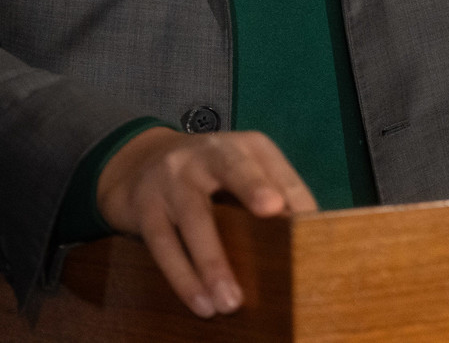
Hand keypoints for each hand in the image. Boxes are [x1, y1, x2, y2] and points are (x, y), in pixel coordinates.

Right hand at [94, 127, 316, 317]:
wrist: (138, 164)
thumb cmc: (207, 177)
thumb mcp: (241, 173)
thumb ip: (274, 194)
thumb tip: (310, 238)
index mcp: (244, 146)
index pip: (274, 166)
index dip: (293, 192)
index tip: (310, 221)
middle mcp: (208, 153)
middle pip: (232, 168)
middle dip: (252, 186)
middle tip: (272, 210)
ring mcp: (173, 177)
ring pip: (194, 217)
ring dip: (213, 262)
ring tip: (230, 301)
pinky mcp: (145, 206)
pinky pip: (164, 243)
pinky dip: (182, 276)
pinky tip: (200, 302)